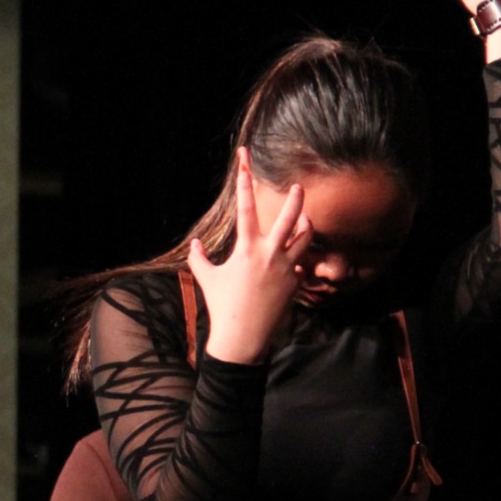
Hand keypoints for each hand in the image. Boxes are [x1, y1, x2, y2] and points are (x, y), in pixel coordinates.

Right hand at [188, 151, 310, 363]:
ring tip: (304, 220)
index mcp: (247, 249)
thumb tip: (196, 244)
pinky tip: (292, 262)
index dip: (245, 184)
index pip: (246, 209)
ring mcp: (287, 268)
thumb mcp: (206, 278)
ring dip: (305, 226)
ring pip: (304, 238)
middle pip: (290, 218)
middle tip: (298, 186)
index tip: (246, 164)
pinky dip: (296, 260)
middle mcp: (270, 254)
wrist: (242, 335)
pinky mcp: (295, 283)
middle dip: (296, 199)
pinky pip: (300, 264)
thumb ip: (198, 258)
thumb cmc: (221, 305)